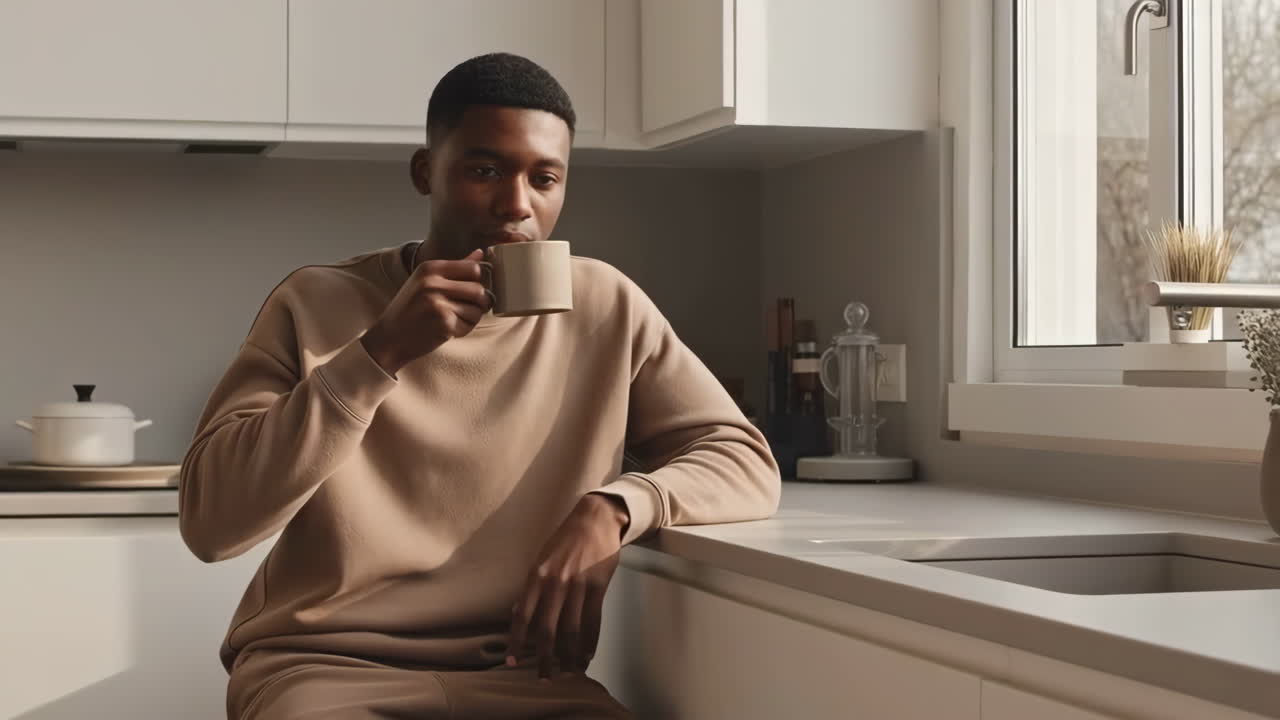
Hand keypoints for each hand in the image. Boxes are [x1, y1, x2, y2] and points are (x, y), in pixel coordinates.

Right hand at [361, 249, 491, 374]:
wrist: (389, 338)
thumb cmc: (410, 309)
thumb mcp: (425, 281)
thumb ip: (455, 268)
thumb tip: (480, 254)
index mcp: (430, 268)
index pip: (473, 268)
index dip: (477, 281)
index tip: (469, 291)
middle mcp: (433, 283)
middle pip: (479, 289)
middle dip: (478, 303)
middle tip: (465, 310)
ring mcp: (438, 303)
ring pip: (477, 309)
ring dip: (471, 318)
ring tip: (453, 319)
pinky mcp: (443, 323)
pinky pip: (469, 325)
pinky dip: (462, 330)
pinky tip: (447, 330)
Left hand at [507, 493, 629, 679]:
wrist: (595, 519)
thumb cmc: (565, 540)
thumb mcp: (541, 559)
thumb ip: (531, 588)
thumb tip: (519, 613)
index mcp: (536, 576)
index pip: (522, 616)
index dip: (516, 642)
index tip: (512, 662)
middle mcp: (555, 583)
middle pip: (547, 630)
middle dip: (545, 658)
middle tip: (544, 677)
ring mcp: (577, 585)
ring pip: (571, 630)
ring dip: (570, 656)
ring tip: (569, 672)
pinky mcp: (597, 586)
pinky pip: (593, 621)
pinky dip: (590, 642)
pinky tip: (587, 655)